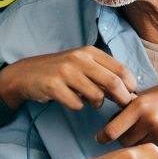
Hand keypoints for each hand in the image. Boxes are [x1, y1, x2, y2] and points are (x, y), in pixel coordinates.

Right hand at [0, 46, 136, 110]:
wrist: (27, 74)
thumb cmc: (61, 71)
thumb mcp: (83, 65)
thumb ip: (104, 74)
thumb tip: (130, 91)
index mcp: (90, 52)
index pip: (121, 69)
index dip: (131, 85)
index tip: (130, 94)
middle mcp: (79, 59)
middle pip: (113, 83)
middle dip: (122, 98)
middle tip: (122, 105)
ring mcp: (66, 72)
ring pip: (96, 95)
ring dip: (97, 104)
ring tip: (90, 101)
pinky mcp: (53, 86)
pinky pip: (77, 104)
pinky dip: (78, 106)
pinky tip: (72, 100)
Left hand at [97, 55, 157, 149]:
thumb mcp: (146, 96)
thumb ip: (130, 110)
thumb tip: (110, 126)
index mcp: (139, 106)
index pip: (112, 130)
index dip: (103, 137)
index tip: (100, 139)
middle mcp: (149, 121)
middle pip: (125, 142)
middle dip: (125, 139)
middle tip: (131, 133)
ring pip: (140, 148)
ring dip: (141, 143)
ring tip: (150, 131)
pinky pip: (157, 151)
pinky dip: (157, 145)